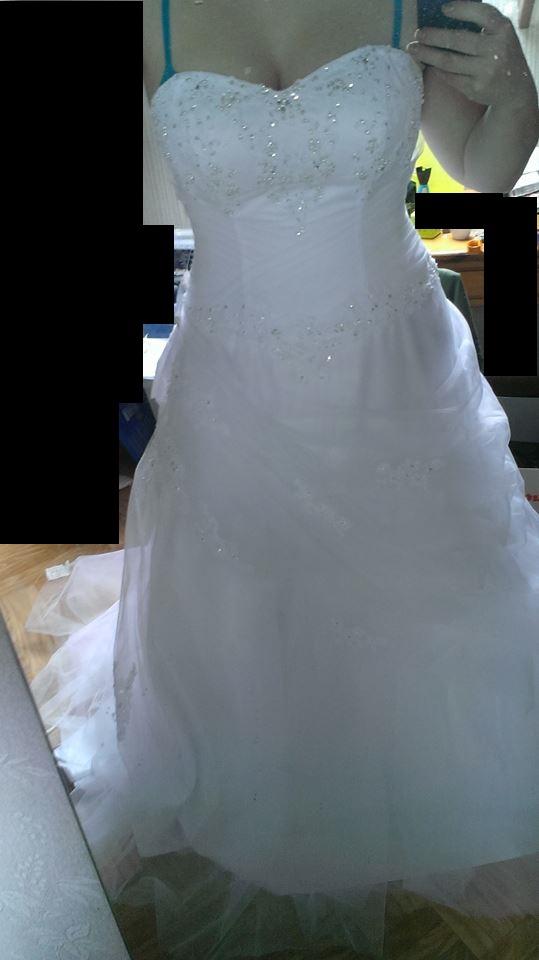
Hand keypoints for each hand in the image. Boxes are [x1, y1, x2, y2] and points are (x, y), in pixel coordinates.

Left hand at [406, 1, 536, 108]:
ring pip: (449, 61)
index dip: (462, 9)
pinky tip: (428, 64)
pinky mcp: (476, 88)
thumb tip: (446, 15)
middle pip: (458, 40)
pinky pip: (450, 77)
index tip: (444, 9)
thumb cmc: (502, 55)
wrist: (515, 89)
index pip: (482, 14)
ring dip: (427, 54)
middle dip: (433, 36)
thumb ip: (481, 26)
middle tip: (417, 34)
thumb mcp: (500, 35)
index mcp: (503, 30)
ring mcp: (485, 71)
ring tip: (413, 48)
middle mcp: (496, 50)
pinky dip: (437, 70)